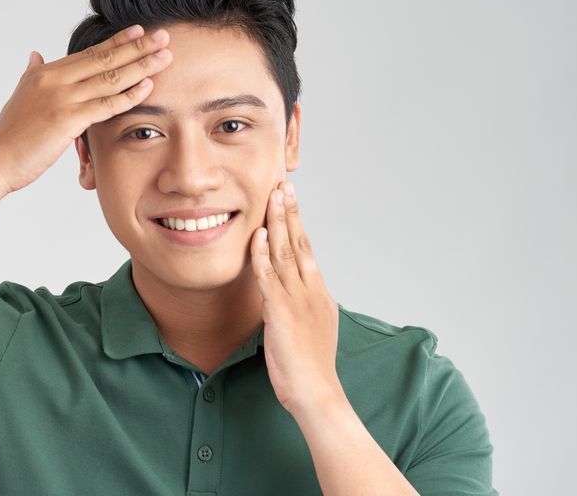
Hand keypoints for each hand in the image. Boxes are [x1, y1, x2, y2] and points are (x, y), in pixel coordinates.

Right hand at [0, 24, 173, 193]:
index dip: (117, 41)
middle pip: (104, 59)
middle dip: (137, 47)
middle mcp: (55, 79)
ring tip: (165, 57)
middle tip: (163, 37)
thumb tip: (35, 54)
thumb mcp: (21, 95)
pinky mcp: (67, 119)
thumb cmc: (10, 135)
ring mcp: (62, 98)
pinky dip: (130, 95)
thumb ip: (32, 73)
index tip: (139, 30)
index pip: (90, 53)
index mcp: (47, 73)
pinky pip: (106, 105)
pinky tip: (148, 87)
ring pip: (110, 78)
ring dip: (141, 66)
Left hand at [251, 180, 342, 416]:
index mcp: (319, 292)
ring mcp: (297, 299)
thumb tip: (293, 294)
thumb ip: (302, 306)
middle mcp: (311, 290)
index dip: (297, 223)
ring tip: (273, 197)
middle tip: (284, 185)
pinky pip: (268, 277)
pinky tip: (258, 235)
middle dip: (290, 212)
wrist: (316, 391)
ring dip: (277, 223)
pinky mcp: (280, 311)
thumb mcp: (312, 328)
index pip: (307, 249)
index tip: (291, 200)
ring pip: (285, 252)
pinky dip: (262, 254)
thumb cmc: (311, 367)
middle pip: (299, 242)